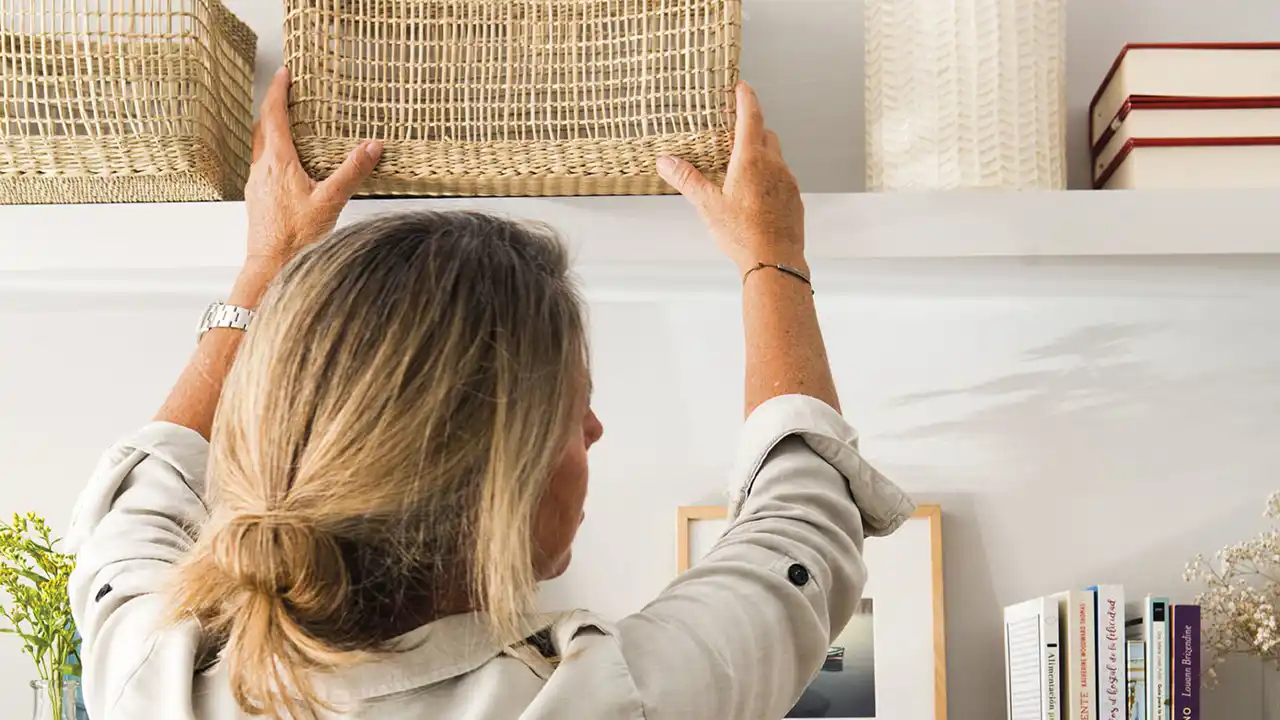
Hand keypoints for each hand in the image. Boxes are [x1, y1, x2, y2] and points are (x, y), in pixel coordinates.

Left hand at [244, 67, 382, 273]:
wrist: (270, 267)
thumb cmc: (295, 239)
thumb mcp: (330, 201)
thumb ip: (352, 172)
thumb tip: (371, 147)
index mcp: (278, 162)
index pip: (273, 115)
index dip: (279, 91)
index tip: (285, 74)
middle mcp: (262, 169)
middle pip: (261, 125)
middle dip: (272, 105)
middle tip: (284, 92)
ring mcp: (257, 184)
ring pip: (259, 145)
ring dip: (269, 128)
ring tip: (286, 124)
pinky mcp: (258, 199)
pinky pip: (262, 164)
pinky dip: (272, 152)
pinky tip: (287, 165)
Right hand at [656, 81, 804, 274]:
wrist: (776, 261)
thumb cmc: (743, 234)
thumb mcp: (708, 205)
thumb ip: (687, 180)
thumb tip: (666, 161)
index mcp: (751, 160)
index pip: (751, 117)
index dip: (746, 98)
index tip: (742, 86)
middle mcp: (774, 166)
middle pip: (766, 134)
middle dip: (753, 127)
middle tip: (736, 127)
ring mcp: (787, 182)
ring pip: (775, 157)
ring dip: (761, 154)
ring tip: (741, 165)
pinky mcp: (794, 199)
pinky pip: (781, 178)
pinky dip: (769, 176)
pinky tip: (755, 194)